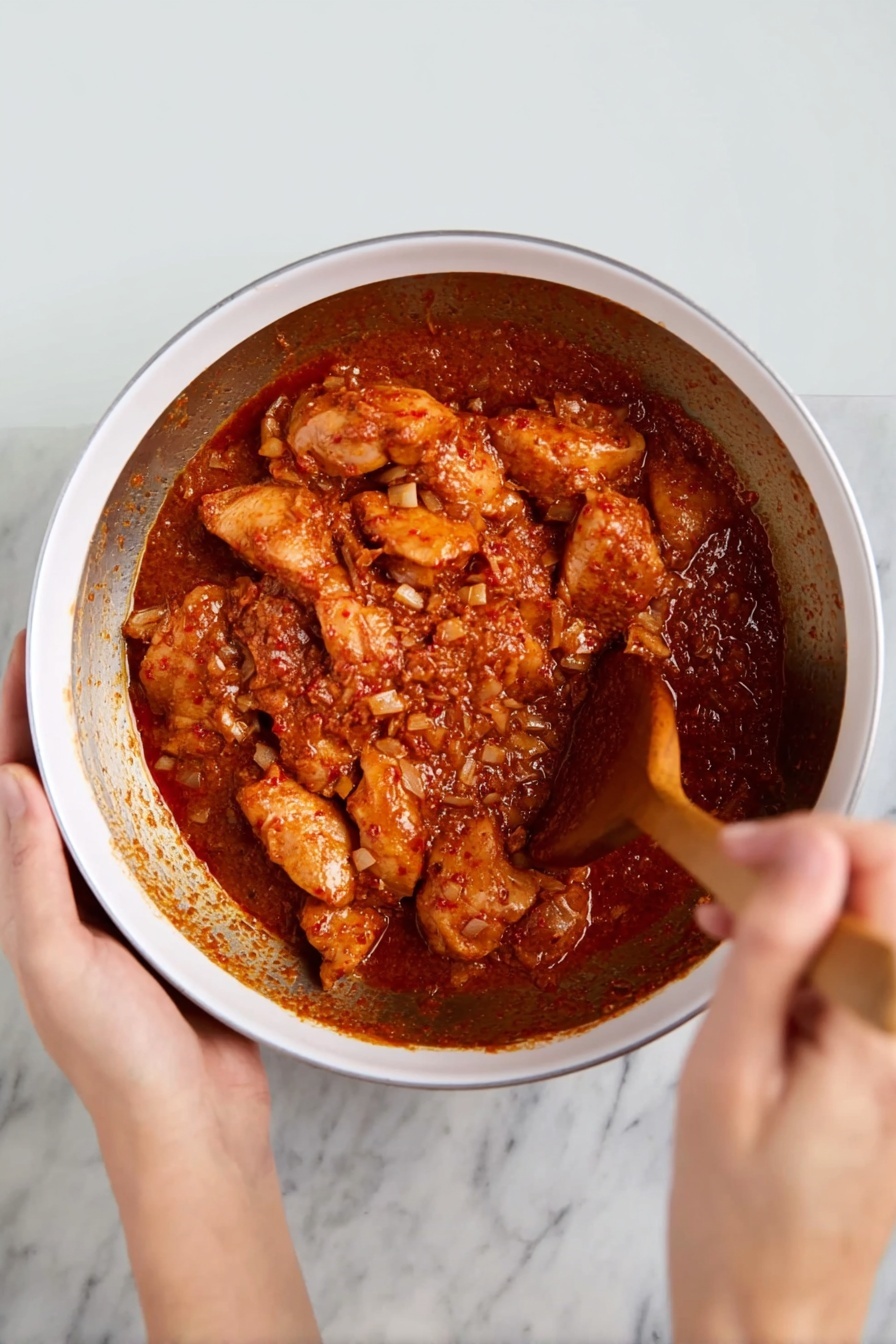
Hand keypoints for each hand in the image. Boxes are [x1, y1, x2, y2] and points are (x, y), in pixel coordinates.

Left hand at [0, 632, 319, 1343]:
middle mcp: (73, 889)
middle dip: (67, 716)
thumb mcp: (61, 962)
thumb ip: (32, 876)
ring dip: (123, 747)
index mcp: (32, 896)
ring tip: (149, 689)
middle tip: (95, 652)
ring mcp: (126, 901)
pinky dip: (179, 794)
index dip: (14, 713)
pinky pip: (171, 838)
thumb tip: (9, 780)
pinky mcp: (177, 913)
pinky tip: (208, 765)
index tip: (31, 647)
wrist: (194, 1123)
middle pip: (62, 782)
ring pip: (117, 804)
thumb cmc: (120, 1055)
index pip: (12, 784)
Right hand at [670, 813, 895, 1343]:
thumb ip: (773, 951)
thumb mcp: (731, 1068)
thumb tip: (809, 850)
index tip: (736, 851)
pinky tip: (751, 962)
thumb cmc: (736, 1212)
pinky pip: (862, 975)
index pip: (883, 868)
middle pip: (886, 889)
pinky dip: (809, 951)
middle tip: (727, 877)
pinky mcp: (891, 1064)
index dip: (808, 836)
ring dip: (803, 905)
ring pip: (871, 927)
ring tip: (722, 918)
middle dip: (806, 862)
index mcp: (882, 1027)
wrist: (771, 1314)